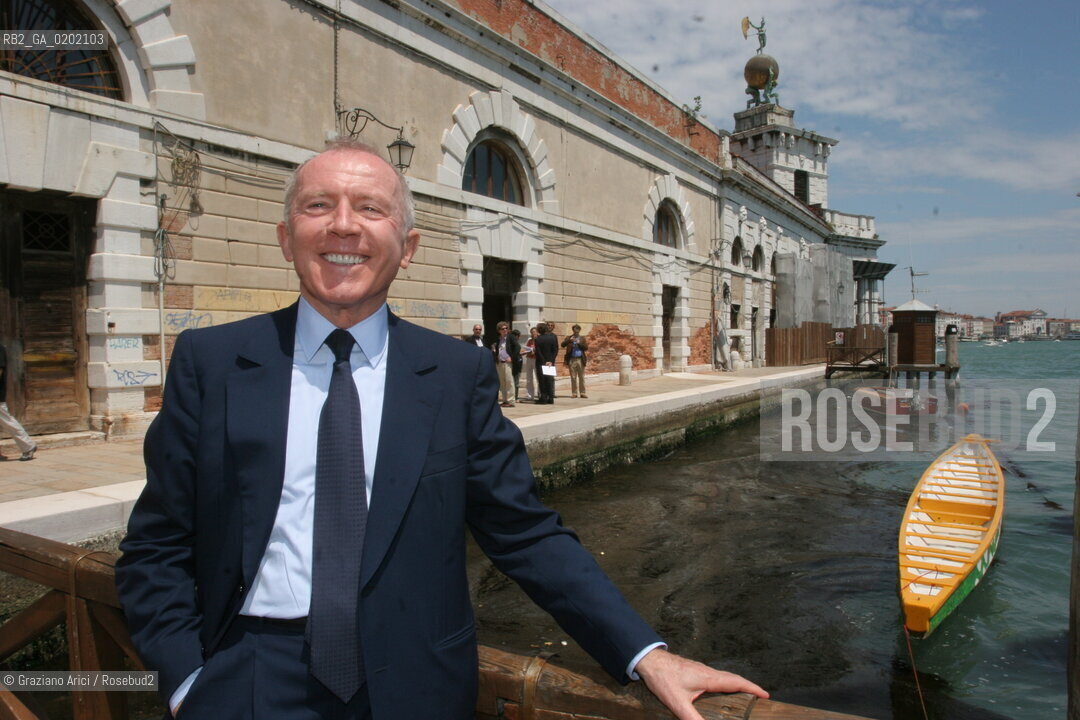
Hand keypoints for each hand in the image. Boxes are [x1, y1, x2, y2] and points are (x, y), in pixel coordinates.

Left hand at [634, 648, 767, 719]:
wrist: (649, 660)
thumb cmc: (663, 678)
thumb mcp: (678, 703)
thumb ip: (691, 718)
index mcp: (709, 678)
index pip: (736, 682)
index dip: (752, 688)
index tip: (765, 695)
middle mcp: (708, 672)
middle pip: (733, 679)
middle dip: (748, 687)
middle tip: (760, 696)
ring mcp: (701, 670)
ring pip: (724, 677)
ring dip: (736, 684)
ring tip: (744, 694)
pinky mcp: (694, 671)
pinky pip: (716, 677)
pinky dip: (725, 683)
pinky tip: (719, 690)